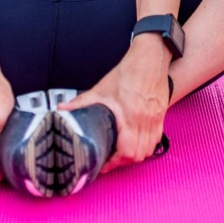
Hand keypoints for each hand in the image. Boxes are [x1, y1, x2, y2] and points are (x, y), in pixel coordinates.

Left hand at [62, 36, 170, 173]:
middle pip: (138, 155)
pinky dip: (147, 146)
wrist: (150, 58)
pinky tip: (137, 142)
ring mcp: (155, 119)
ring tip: (123, 153)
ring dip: (136, 155)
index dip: (114, 162)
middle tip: (111, 160)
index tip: (104, 163)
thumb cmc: (128, 72)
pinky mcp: (161, 115)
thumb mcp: (102, 88)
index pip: (126, 151)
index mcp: (130, 115)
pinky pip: (156, 139)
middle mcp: (145, 120)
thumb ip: (82, 102)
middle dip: (123, 161)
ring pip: (148, 150)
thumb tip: (62, 109)